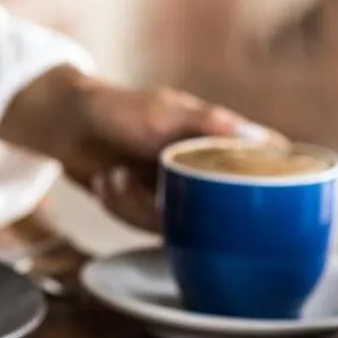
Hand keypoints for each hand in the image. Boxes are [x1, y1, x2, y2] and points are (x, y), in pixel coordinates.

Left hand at [0, 66, 275, 229]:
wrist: (68, 126)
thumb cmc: (120, 109)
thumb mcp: (165, 111)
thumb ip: (211, 125)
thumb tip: (264, 142)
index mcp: (224, 141)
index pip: (269, 167)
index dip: (267, 190)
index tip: (250, 206)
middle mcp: (209, 170)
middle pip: (220, 212)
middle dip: (167, 203)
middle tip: (130, 174)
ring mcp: (183, 193)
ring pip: (179, 225)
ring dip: (134, 204)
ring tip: (113, 173)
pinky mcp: (154, 211)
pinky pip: (146, 227)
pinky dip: (119, 207)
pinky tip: (106, 182)